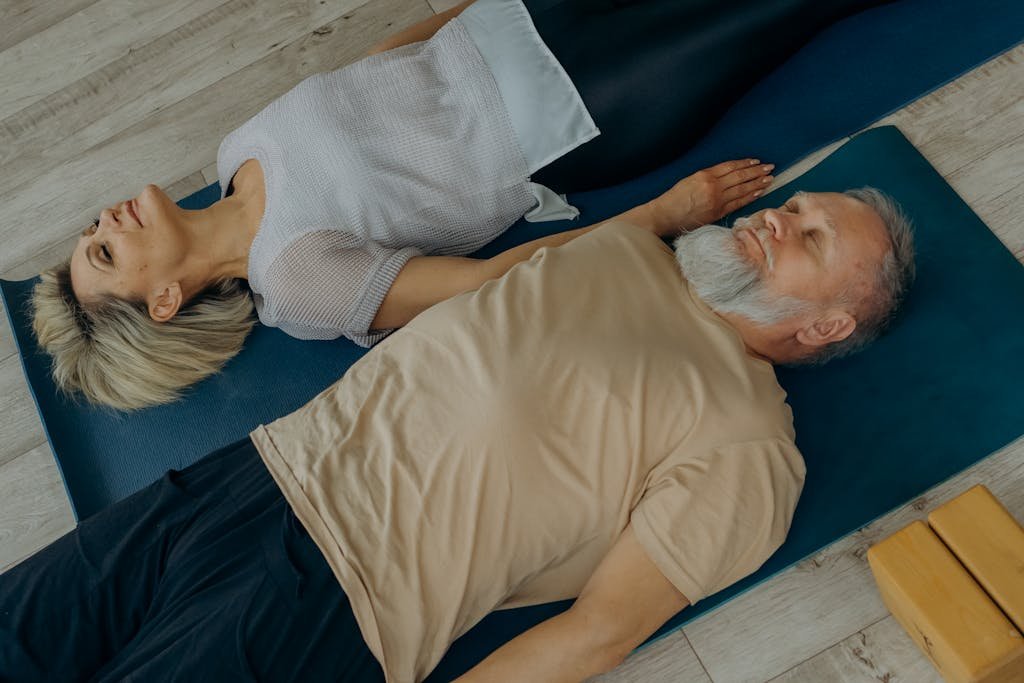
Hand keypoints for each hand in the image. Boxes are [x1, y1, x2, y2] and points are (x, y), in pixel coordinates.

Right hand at [646, 159, 773, 236]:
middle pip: (740, 176)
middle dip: (757, 171)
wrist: (664, 215)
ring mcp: (717, 199)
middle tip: (770, 168)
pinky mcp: (717, 212)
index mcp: (705, 175)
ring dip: (757, 183)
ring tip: (769, 179)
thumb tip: (725, 178)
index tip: (756, 162)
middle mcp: (713, 185)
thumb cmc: (673, 199)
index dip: (745, 164)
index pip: (731, 167)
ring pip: (742, 189)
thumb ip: (707, 178)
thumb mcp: (689, 181)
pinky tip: (758, 192)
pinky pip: (737, 203)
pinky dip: (749, 197)